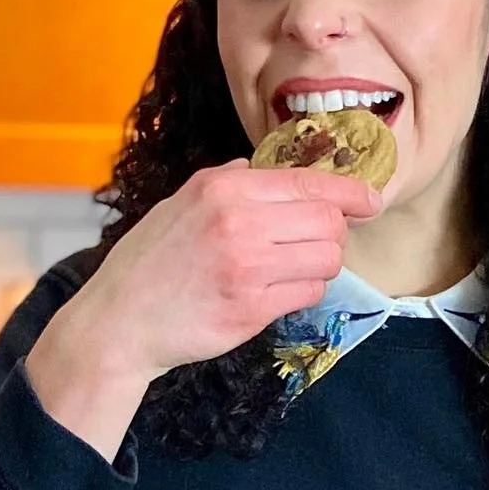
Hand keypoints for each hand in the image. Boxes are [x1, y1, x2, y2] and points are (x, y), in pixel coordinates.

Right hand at [26, 159, 382, 456]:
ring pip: (326, 259)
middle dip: (332, 234)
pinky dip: (302, 292)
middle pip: (328, 220)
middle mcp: (238, 220)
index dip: (351, 191)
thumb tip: (266, 169)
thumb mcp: (182, 202)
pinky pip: (308, 292)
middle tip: (310, 245)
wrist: (119, 321)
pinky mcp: (252, 308)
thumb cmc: (150, 262)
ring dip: (318, 266)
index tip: (370, 200)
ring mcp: (247, 266)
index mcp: (223, 186)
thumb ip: (228, 181)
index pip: (309, 181)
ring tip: (288, 271)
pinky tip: (275, 293)